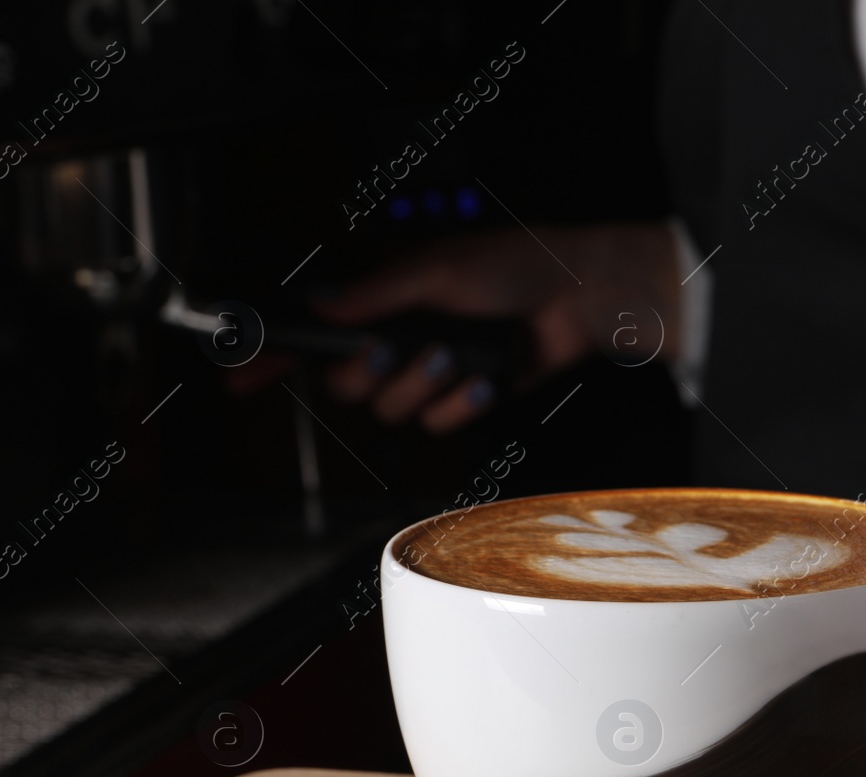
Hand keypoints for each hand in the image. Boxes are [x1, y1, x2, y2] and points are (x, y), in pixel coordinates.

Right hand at [313, 222, 681, 432]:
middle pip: (352, 387)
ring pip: (394, 410)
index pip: (331, 340)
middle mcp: (406, 340)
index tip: (288, 367)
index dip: (311, 357)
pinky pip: (439, 422)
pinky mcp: (465, 399)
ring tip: (454, 356)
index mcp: (390, 302)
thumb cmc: (515, 266)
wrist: (577, 299)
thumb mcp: (437, 271)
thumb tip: (318, 301)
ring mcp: (435, 373)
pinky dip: (460, 403)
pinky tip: (484, 379)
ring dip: (422, 386)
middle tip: (392, 353)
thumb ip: (375, 293)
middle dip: (370, 375)